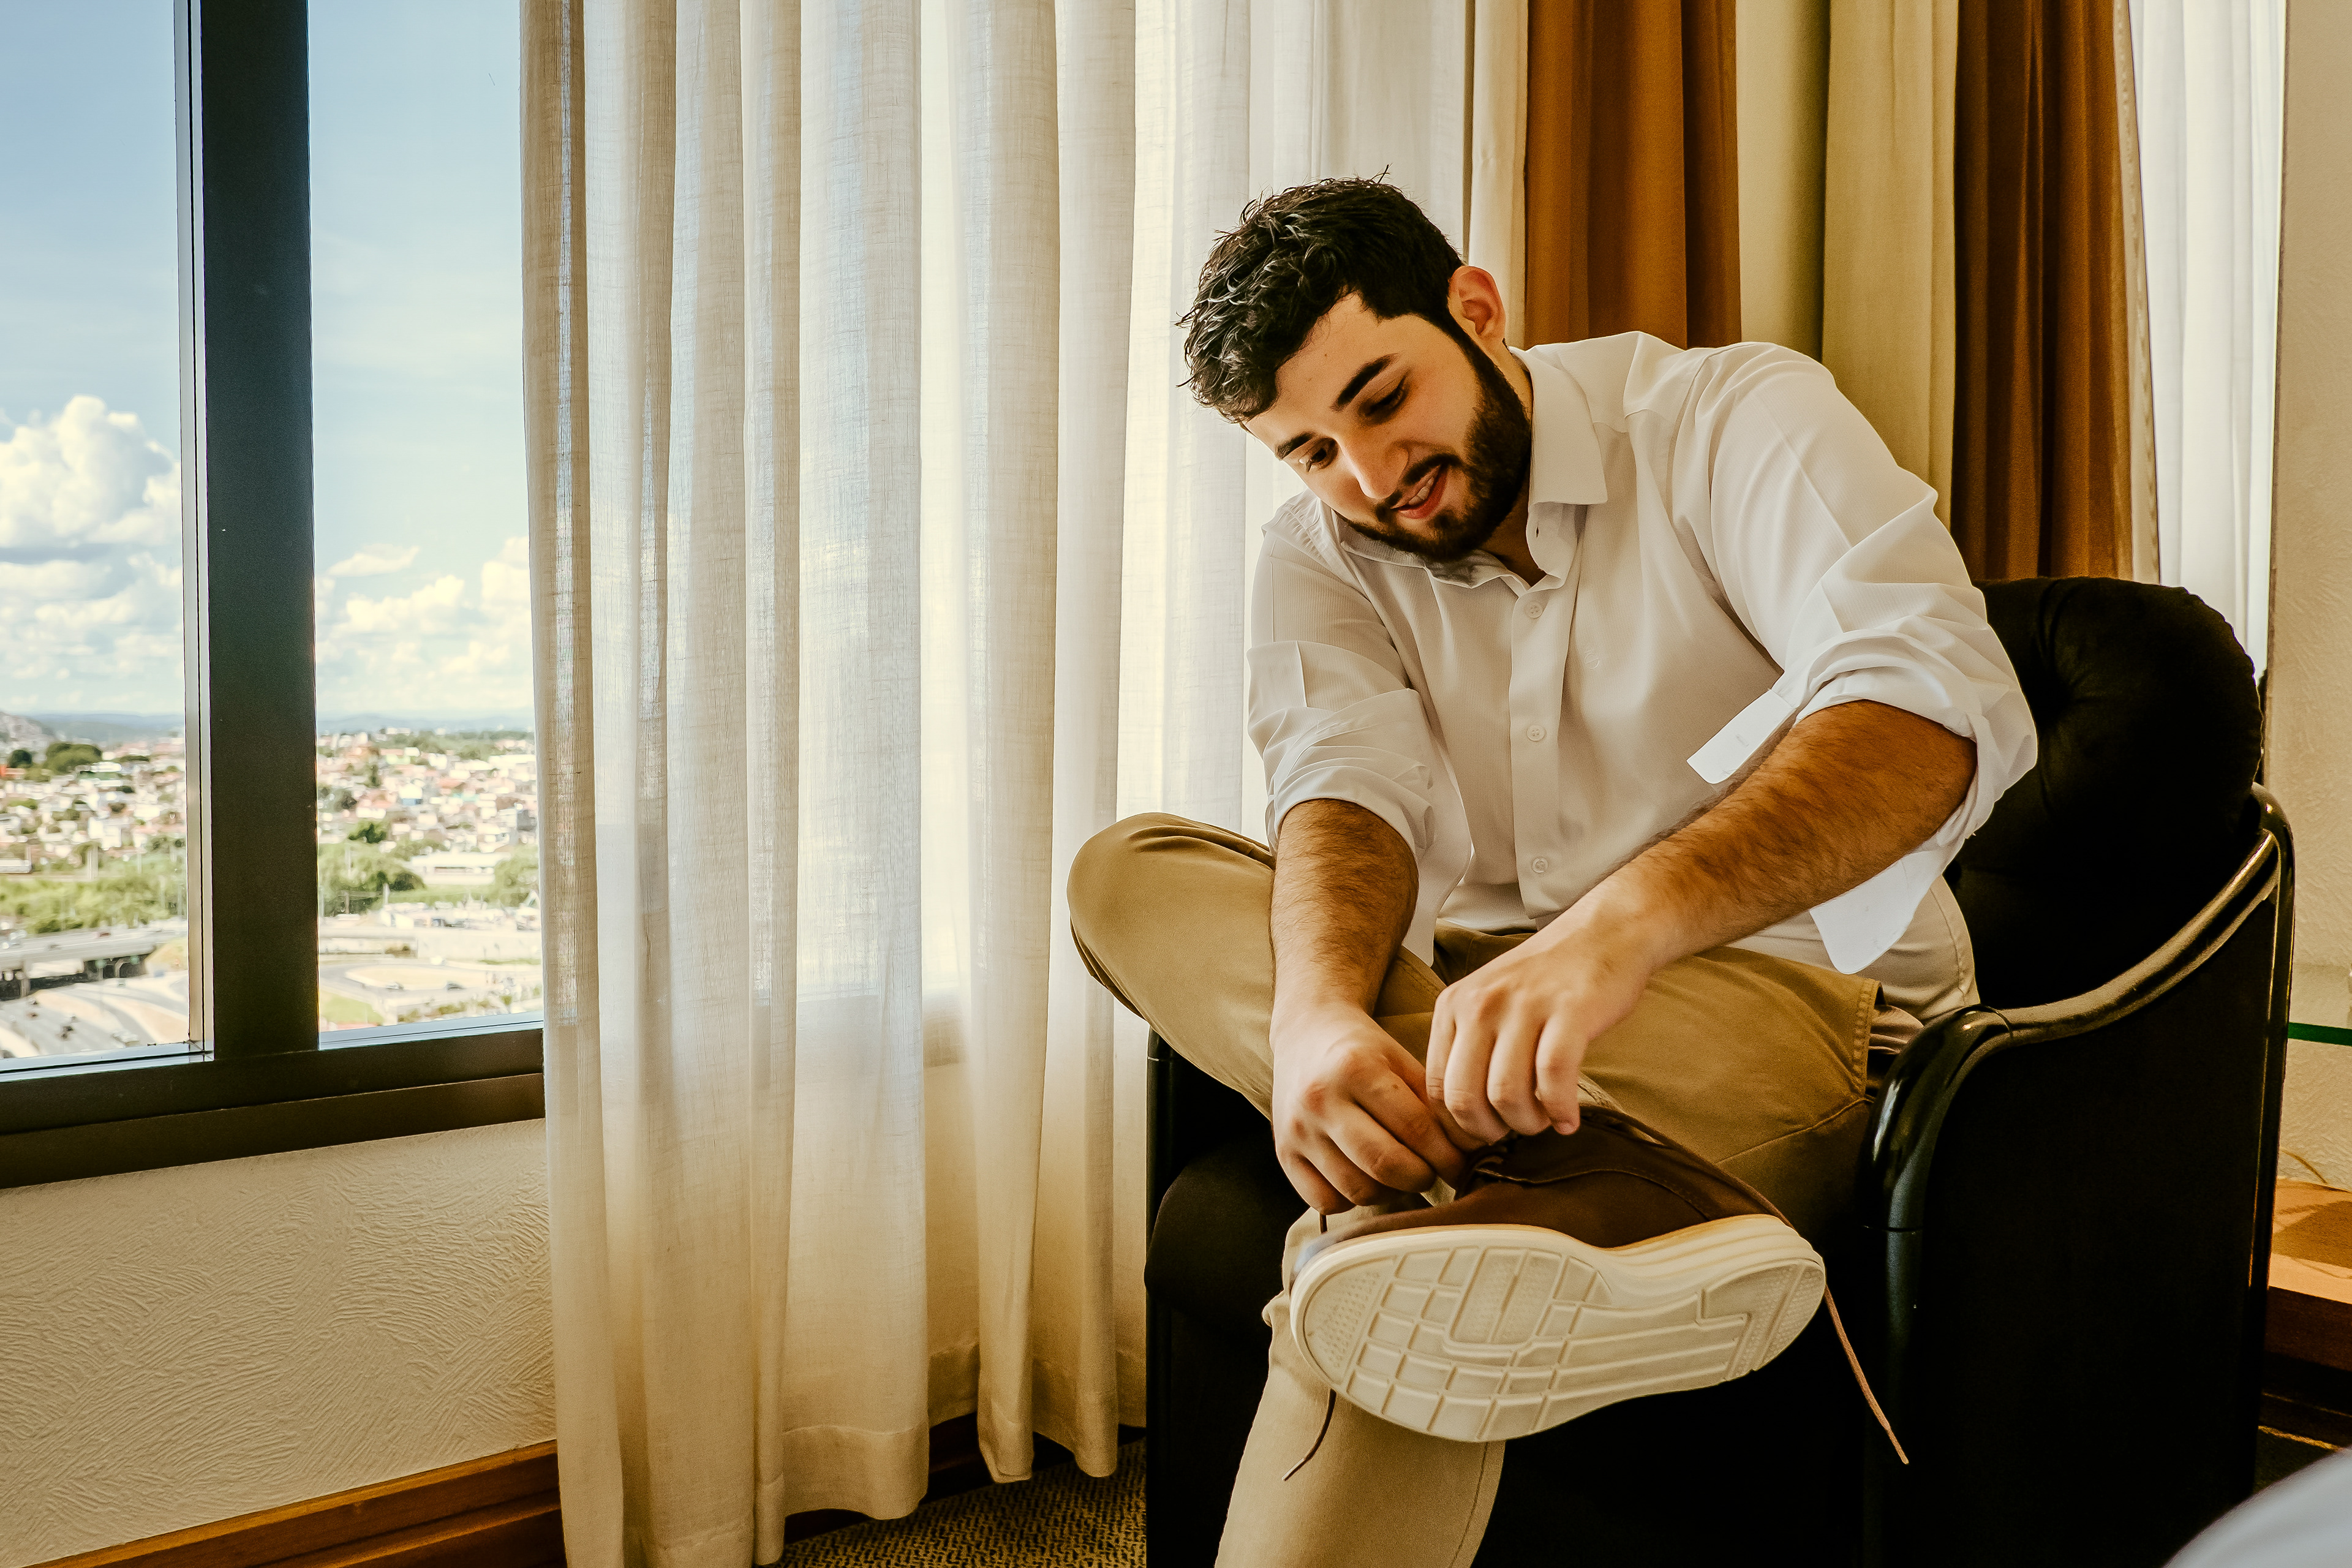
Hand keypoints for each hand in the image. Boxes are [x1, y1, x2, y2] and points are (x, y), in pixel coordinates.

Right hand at [1271, 1001, 1471, 1212]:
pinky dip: (1352, 1200)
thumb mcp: (1402, 1061)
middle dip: (1422, 1177)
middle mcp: (1320, 1099)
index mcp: (1355, 1068)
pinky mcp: (1283, 1153)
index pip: (1414, 1129)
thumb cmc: (1363, 1050)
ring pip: (1356, 1189)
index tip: (1461, 1166)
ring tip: (1400, 1174)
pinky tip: (1364, 1178)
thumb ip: (1432, 1105)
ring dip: (1390, 1192)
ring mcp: (1297, 1129)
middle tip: (1432, 1172)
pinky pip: (1325, 1202)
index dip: (1447, 1156)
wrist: (1305, 1033)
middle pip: (1385, 1164)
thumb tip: (1468, 1154)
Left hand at [1426, 923, 1654, 1142]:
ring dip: (1527, 1124)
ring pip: (1506, 1094)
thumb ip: (1471, 1047)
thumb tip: (1462, 1119)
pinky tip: (1569, 1119)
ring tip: (1544, 1120)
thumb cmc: (1548, 979)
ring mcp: (1523, 1006)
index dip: (1460, 1125)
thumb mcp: (1490, 1002)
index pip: (1437, 1087)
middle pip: (1465, 1098)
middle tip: (1514, 1130)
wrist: (1604, 933)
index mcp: (1454, 1004)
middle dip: (1489, 1131)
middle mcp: (1480, 1003)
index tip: (1485, 1134)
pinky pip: (1553, 1079)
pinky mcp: (1568, 1011)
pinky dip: (1561, 1111)